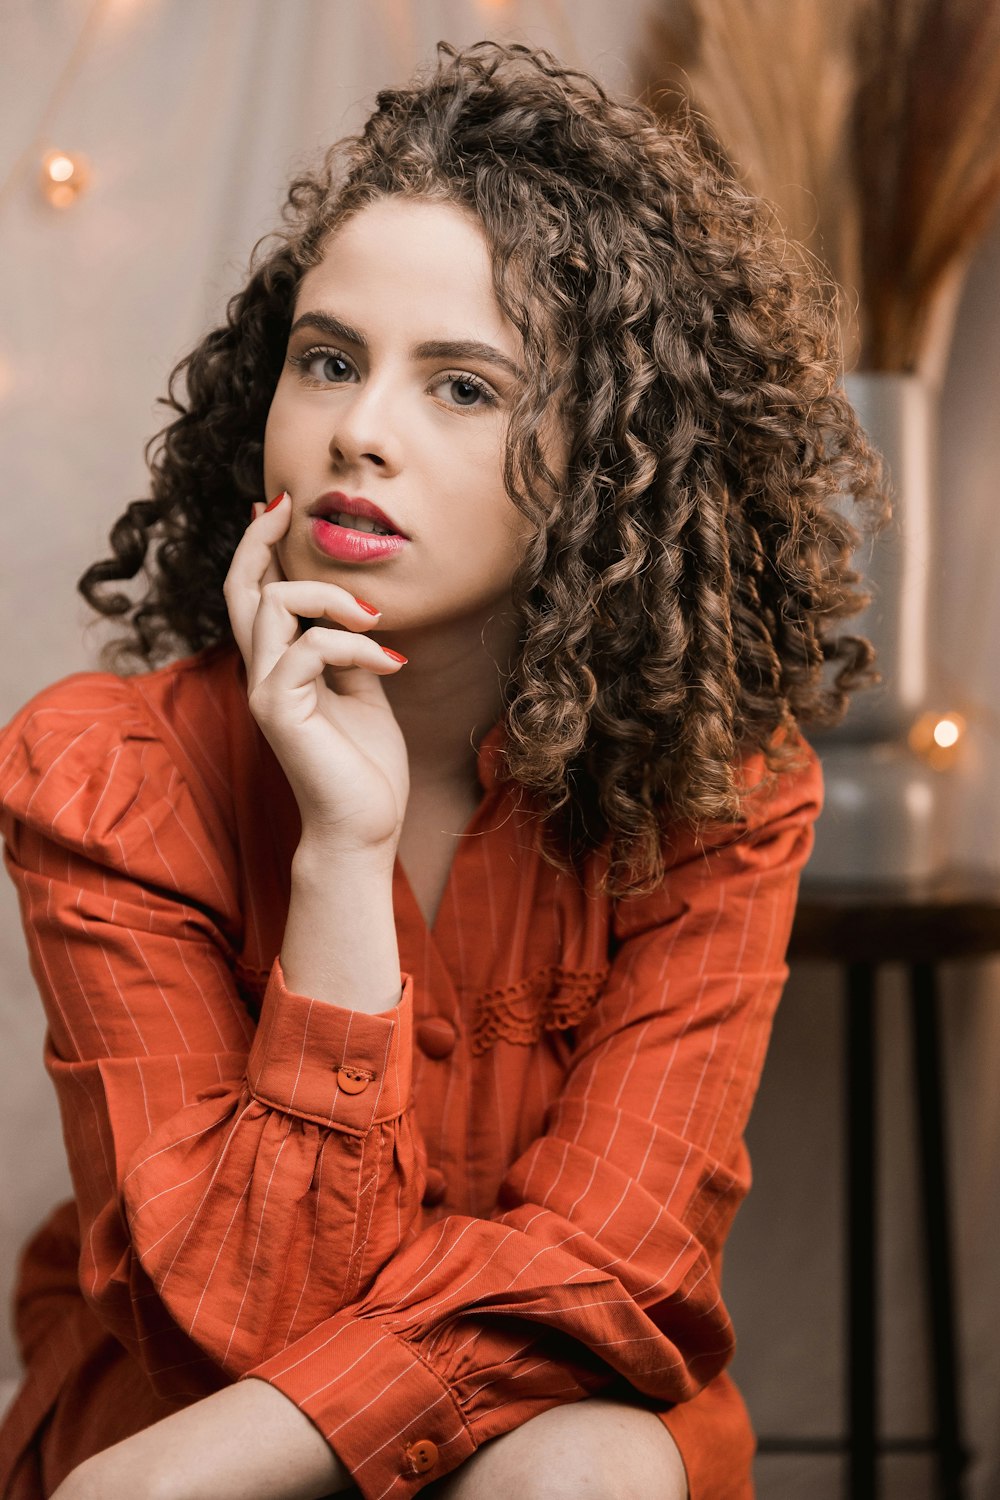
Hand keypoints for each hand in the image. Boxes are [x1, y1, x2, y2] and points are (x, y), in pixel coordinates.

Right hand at [224, 493, 409, 854]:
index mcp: (279, 668)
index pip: (253, 596)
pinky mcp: (279, 710)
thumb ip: (350, 650)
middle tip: (286, 506)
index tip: (273, 508)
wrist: (364, 828)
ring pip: (272, 604)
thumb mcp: (364, 691)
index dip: (258, 549)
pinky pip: (309, 647)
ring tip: (375, 617)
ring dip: (329, 597)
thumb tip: (356, 611)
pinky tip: (390, 664)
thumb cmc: (366, 766)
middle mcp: (262, 674)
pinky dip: (354, 645)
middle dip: (260, 540)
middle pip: (241, 589)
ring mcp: (265, 691)